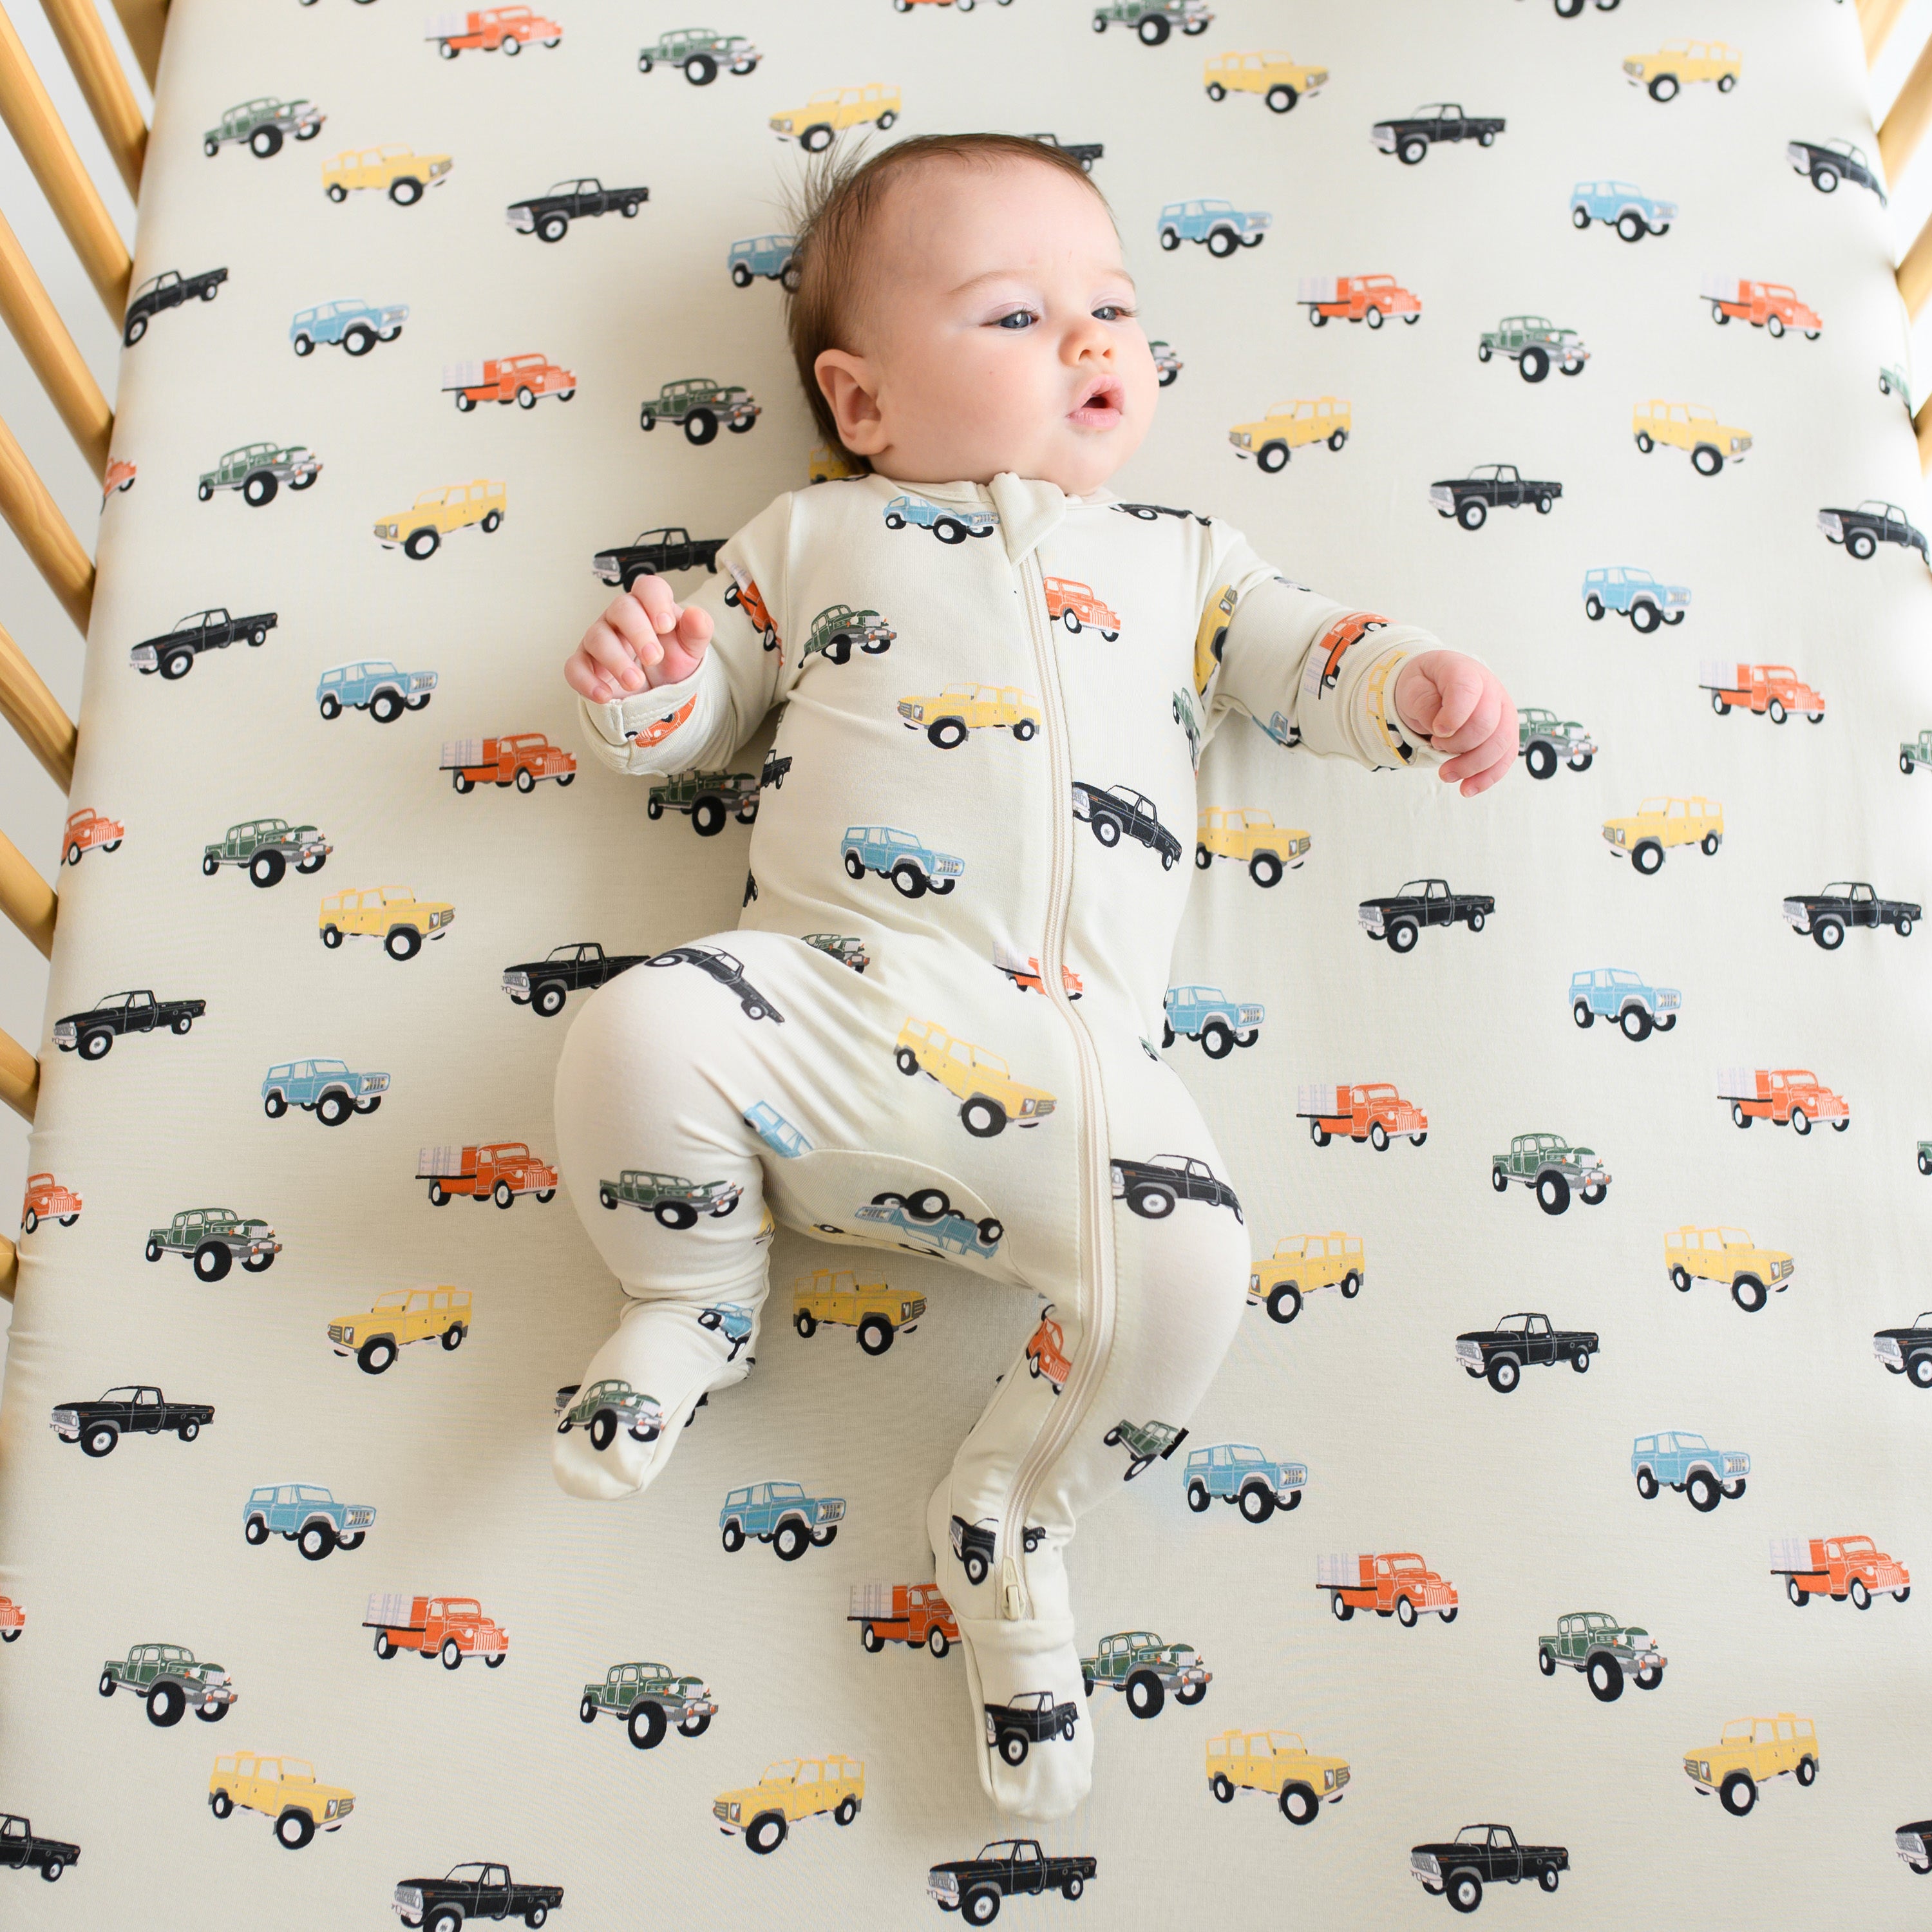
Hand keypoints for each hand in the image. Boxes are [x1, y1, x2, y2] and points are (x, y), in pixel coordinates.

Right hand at [565, 575, 713, 703]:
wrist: (656, 692)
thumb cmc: (670, 662)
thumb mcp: (690, 649)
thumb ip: (697, 631)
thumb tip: (697, 614)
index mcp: (647, 606)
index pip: (647, 588)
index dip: (655, 602)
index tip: (666, 626)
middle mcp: (619, 617)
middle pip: (621, 609)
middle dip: (638, 633)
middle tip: (654, 658)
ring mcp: (599, 638)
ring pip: (597, 638)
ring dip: (617, 661)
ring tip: (635, 682)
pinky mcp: (585, 664)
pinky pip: (575, 667)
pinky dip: (587, 682)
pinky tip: (605, 694)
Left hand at [1394, 651, 1516, 797]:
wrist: (1436, 687)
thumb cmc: (1424, 686)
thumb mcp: (1412, 687)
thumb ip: (1424, 702)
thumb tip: (1442, 729)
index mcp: (1464, 671)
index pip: (1467, 690)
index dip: (1453, 716)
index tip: (1436, 731)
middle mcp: (1491, 688)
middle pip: (1487, 724)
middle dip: (1458, 745)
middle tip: (1435, 745)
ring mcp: (1503, 710)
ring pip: (1500, 745)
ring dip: (1472, 766)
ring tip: (1445, 774)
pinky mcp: (1505, 732)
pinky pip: (1505, 758)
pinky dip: (1487, 777)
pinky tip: (1467, 788)